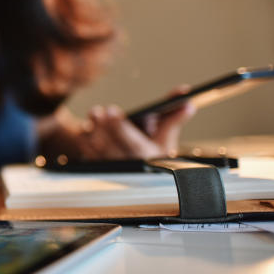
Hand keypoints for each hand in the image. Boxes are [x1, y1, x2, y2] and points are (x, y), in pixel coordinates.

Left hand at [72, 100, 194, 159]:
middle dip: (103, 126)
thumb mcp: (166, 137)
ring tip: (92, 117)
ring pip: (96, 151)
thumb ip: (174, 117)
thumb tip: (188, 101)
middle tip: (98, 111)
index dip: (120, 126)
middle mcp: (127, 162)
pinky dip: (85, 142)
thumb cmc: (154, 151)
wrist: (144, 172)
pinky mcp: (99, 166)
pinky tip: (85, 130)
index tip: (112, 110)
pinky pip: (88, 155)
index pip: (131, 141)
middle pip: (110, 145)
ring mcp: (111, 165)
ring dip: (92, 133)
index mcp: (145, 154)